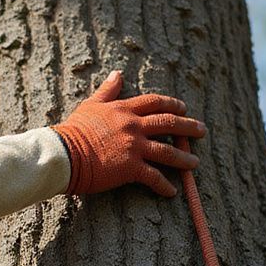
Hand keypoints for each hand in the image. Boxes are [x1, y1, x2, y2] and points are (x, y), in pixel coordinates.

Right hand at [53, 71, 205, 196]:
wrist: (63, 153)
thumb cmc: (72, 131)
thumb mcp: (90, 105)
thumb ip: (107, 91)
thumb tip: (117, 73)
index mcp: (124, 110)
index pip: (155, 102)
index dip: (172, 104)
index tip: (183, 108)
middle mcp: (133, 126)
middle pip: (169, 123)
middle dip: (188, 127)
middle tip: (202, 131)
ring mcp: (134, 147)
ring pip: (167, 151)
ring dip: (184, 158)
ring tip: (195, 164)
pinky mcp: (130, 168)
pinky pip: (154, 177)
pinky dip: (165, 185)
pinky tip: (172, 191)